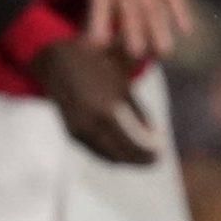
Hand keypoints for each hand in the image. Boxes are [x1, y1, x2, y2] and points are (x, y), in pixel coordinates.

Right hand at [32, 39, 159, 164]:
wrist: (59, 61)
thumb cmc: (98, 67)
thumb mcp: (123, 85)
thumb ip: (139, 112)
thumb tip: (155, 136)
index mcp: (107, 112)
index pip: (133, 145)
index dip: (148, 155)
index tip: (161, 156)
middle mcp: (90, 125)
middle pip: (120, 154)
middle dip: (138, 160)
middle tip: (154, 160)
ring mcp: (78, 130)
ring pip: (107, 155)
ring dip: (125, 159)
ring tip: (142, 157)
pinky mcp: (71, 132)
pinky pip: (95, 150)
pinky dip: (110, 154)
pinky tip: (122, 151)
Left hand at [84, 0, 208, 61]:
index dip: (180, 12)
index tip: (187, 29)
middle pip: (153, 16)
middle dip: (159, 33)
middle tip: (165, 52)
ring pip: (129, 19)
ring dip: (132, 35)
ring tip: (135, 52)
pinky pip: (100, 11)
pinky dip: (99, 26)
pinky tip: (96, 43)